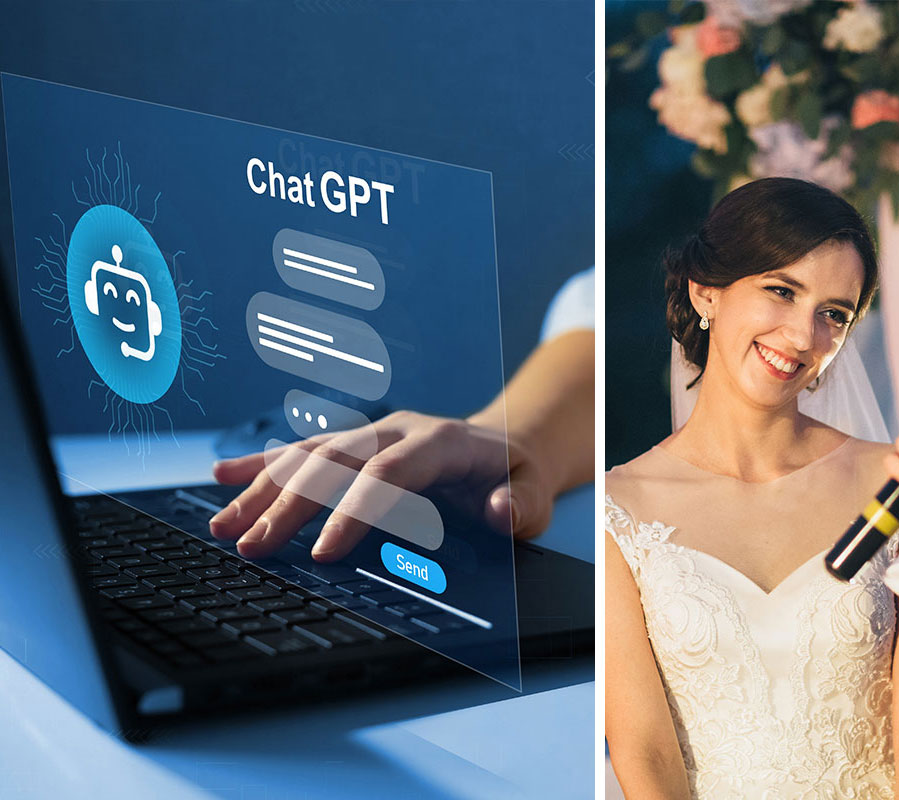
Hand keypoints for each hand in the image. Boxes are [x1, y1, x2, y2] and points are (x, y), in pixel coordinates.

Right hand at [208, 410, 553, 561]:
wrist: (510, 444)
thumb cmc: (520, 477)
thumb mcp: (538, 492)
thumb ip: (523, 504)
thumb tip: (501, 511)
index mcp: (442, 442)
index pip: (389, 474)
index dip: (355, 511)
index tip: (324, 553)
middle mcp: (400, 430)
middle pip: (336, 462)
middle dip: (291, 506)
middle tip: (251, 547)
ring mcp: (376, 433)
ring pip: (311, 455)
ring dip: (264, 488)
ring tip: (223, 523)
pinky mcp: (359, 443)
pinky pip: (305, 450)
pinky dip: (264, 464)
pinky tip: (224, 478)